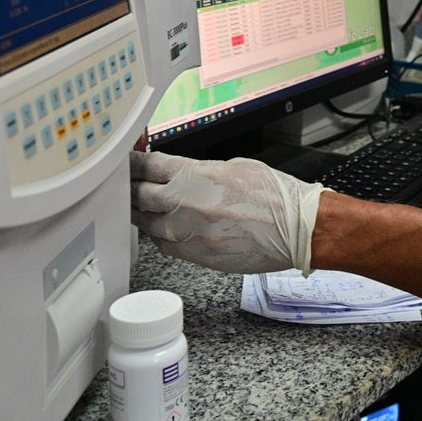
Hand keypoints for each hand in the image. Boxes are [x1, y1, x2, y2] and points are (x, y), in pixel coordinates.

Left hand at [130, 151, 327, 275]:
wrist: (296, 229)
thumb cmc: (274, 196)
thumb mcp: (234, 167)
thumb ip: (199, 172)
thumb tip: (177, 175)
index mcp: (195, 175)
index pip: (146, 167)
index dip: (131, 164)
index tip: (125, 164)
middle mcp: (185, 204)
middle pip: (138, 196)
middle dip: (132, 189)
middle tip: (126, 186)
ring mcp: (187, 233)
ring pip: (146, 224)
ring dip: (144, 214)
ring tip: (144, 207)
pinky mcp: (195, 256)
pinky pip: (163, 245)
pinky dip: (160, 235)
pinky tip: (165, 227)